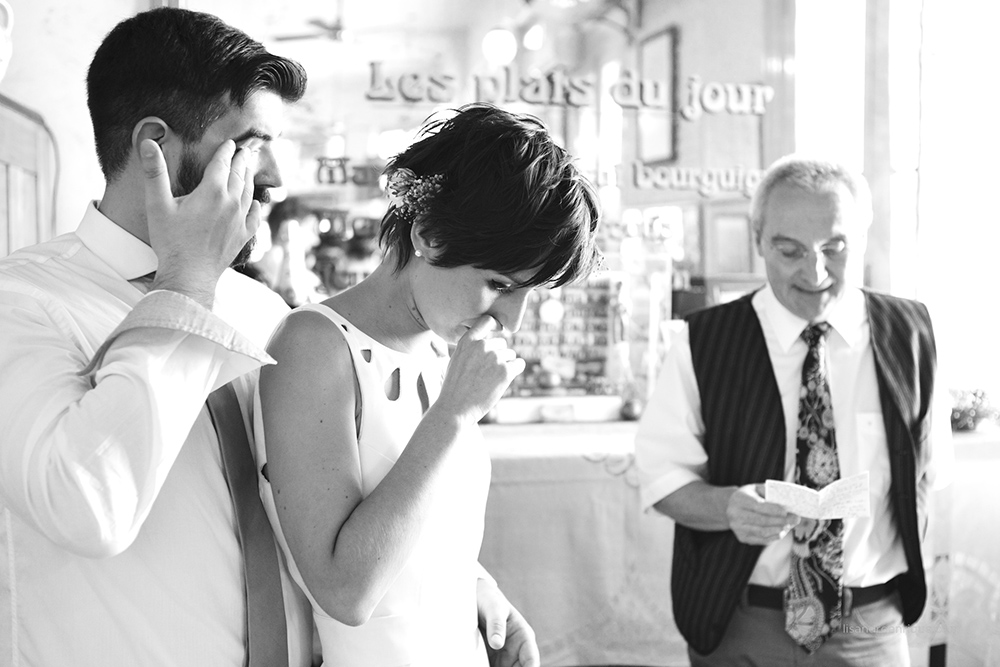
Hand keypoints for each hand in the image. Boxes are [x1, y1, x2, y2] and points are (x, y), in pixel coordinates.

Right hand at [140, 138, 259, 307]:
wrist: (189, 274)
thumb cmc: (171, 241)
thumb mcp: (158, 204)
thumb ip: (154, 172)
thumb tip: (149, 143)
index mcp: (212, 191)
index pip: (222, 163)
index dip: (226, 151)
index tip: (230, 143)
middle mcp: (231, 203)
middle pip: (239, 175)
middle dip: (241, 161)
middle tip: (245, 151)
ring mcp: (240, 220)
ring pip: (249, 193)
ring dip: (249, 178)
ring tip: (249, 169)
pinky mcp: (243, 236)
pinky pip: (254, 217)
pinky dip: (256, 206)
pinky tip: (256, 203)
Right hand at [436, 315, 525, 422]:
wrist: (455, 408)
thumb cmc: (454, 387)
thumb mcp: (456, 360)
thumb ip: (471, 348)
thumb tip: (488, 342)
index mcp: (468, 340)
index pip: (487, 321)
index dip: (494, 326)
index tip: (496, 333)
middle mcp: (482, 345)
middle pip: (502, 342)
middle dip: (499, 355)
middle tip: (487, 373)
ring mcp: (495, 357)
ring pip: (510, 355)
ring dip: (505, 365)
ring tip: (490, 380)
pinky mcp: (506, 371)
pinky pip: (519, 364)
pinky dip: (515, 371)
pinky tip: (504, 381)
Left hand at [477, 578, 538, 666]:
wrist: (475, 598)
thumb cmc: (489, 600)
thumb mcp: (493, 608)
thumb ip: (496, 624)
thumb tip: (497, 643)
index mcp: (524, 636)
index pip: (531, 660)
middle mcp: (517, 651)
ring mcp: (504, 658)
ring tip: (488, 666)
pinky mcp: (493, 661)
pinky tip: (482, 666)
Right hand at [726, 483, 799, 544]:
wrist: (732, 506)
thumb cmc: (750, 496)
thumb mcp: (757, 489)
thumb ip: (771, 493)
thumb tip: (790, 501)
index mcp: (739, 499)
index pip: (758, 506)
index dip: (773, 510)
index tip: (787, 512)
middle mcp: (735, 514)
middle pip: (762, 521)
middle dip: (781, 521)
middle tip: (796, 519)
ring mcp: (737, 528)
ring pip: (763, 532)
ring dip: (779, 530)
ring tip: (790, 525)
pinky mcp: (742, 538)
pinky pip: (762, 540)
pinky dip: (774, 536)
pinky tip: (782, 531)